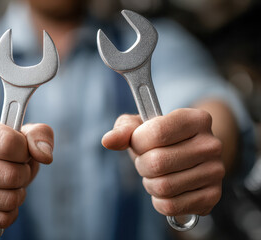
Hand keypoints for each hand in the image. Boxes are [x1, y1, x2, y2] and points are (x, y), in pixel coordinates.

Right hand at [0, 119, 53, 227]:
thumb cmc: (0, 150)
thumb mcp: (22, 133)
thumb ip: (39, 135)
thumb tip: (45, 156)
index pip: (9, 144)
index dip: (25, 150)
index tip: (20, 151)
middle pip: (10, 175)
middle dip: (24, 173)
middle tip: (17, 169)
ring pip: (8, 200)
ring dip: (19, 193)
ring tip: (10, 184)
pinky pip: (2, 219)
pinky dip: (11, 212)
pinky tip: (3, 199)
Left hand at [102, 108, 224, 216]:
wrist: (186, 154)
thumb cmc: (159, 139)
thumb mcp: (140, 127)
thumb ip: (123, 130)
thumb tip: (108, 140)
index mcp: (196, 119)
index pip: (156, 132)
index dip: (138, 142)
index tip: (139, 142)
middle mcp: (212, 144)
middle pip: (157, 162)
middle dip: (142, 165)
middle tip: (147, 162)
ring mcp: (215, 172)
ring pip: (163, 187)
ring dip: (150, 184)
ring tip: (157, 175)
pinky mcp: (212, 196)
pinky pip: (171, 206)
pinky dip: (159, 201)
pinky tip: (166, 190)